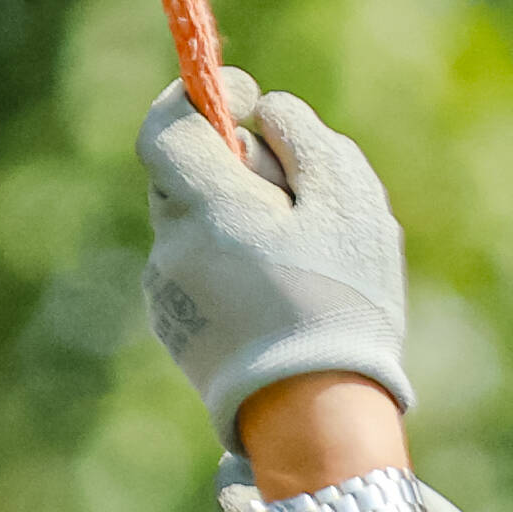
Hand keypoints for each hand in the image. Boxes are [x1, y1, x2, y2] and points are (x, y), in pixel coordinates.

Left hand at [143, 75, 411, 438]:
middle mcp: (172, 247)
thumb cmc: (343, 300)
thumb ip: (302, 136)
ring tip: (299, 260)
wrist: (317, 416)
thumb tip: (263, 109)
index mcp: (207, 208)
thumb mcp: (347, 199)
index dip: (198, 96)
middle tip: (292, 195)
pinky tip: (282, 300)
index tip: (246, 95)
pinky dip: (233, 265)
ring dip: (237, 221)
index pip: (164, 126)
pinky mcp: (176, 329)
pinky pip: (199, 270)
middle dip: (232, 167)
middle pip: (183, 175)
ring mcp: (166, 292)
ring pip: (194, 225)